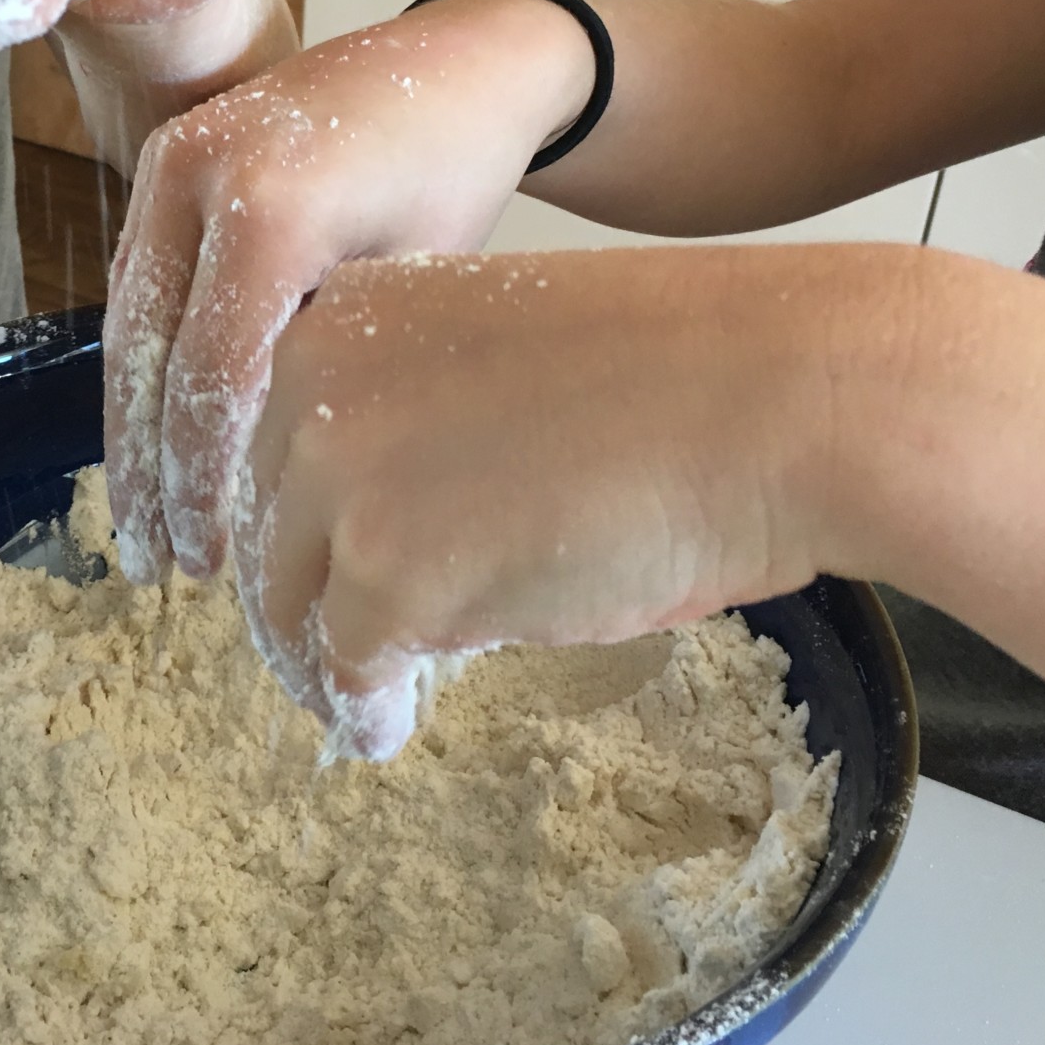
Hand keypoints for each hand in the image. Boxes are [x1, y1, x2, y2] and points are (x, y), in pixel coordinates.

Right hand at [104, 0, 596, 584]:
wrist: (466, 56)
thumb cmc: (462, 173)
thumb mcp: (413, 283)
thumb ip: (334, 368)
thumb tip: (280, 487)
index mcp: (268, 206)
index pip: (208, 374)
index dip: (199, 479)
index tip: (204, 561)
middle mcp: (195, 172)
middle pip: (144, 355)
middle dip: (146, 471)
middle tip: (157, 565)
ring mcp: (170, 158)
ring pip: (126, 324)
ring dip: (131, 428)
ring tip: (143, 524)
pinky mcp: (166, 161)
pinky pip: (140, 282)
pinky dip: (144, 366)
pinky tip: (155, 439)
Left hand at [234, 249, 833, 759]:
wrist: (774, 397)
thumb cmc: (679, 376)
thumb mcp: (500, 355)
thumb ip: (419, 420)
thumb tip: (385, 525)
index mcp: (341, 313)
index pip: (277, 435)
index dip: (299, 515)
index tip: (309, 568)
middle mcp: (311, 385)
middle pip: (270, 521)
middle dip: (301, 590)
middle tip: (326, 649)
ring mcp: (340, 481)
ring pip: (297, 600)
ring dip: (328, 657)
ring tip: (357, 697)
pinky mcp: (385, 576)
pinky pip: (350, 666)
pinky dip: (363, 709)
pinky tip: (383, 730)